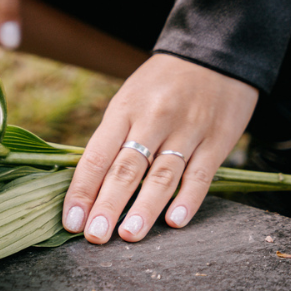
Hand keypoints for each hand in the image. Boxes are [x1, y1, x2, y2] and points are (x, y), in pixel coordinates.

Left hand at [62, 54, 258, 242]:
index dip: (83, 189)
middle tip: (94, 235)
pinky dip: (188, 199)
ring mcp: (188, 130)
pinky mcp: (218, 139)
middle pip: (127, 168)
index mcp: (124, 109)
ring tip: (129, 236)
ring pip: (163, 175)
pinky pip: (201, 174)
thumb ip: (113, 139)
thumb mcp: (129, 100)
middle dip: (108, 205)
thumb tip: (90, 187)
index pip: (98, 155)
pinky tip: (175, 221)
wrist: (215, 54)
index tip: (71, 219)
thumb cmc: (161, 84)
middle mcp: (154, 119)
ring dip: (144, 209)